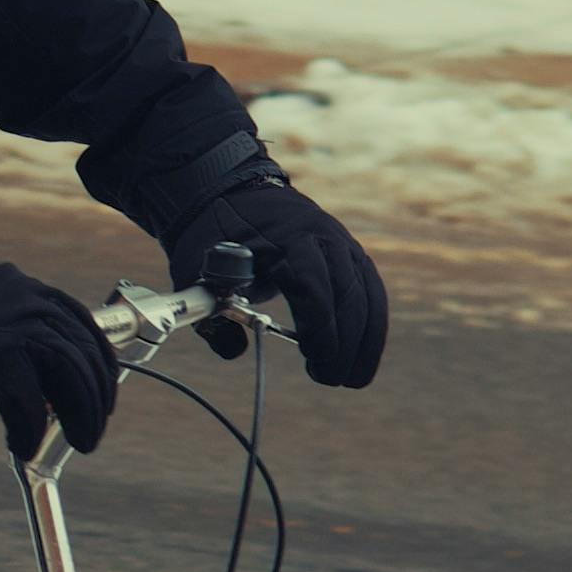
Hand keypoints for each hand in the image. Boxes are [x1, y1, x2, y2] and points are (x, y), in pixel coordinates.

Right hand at [0, 235, 120, 463]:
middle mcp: (39, 309)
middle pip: (86, 362)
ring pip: (71, 382)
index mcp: (40, 296)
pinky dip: (28, 431)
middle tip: (91, 435)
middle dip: (95, 404)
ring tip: (80, 443)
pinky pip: (27, 405)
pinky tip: (22, 446)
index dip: (102, 373)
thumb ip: (15, 335)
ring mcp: (21, 331)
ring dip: (79, 419)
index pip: (91, 336)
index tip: (103, 399)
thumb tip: (24, 387)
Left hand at [170, 174, 386, 390]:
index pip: (314, 285)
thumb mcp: (199, 270)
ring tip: (353, 379)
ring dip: (366, 340)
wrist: (232, 192)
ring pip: (368, 293)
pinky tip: (362, 357)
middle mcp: (322, 236)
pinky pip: (372, 291)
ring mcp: (341, 242)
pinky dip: (372, 325)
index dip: (320, 326)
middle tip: (330, 379)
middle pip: (348, 293)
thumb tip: (233, 350)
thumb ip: (212, 313)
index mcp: (285, 238)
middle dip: (345, 343)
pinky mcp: (350, 253)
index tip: (314, 359)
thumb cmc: (214, 234)